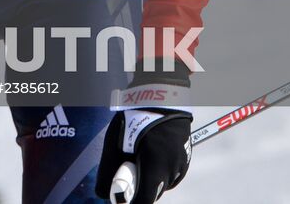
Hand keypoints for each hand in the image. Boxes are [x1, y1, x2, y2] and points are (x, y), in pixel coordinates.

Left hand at [96, 76, 192, 203]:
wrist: (162, 96)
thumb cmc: (137, 115)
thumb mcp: (115, 140)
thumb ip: (109, 169)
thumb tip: (102, 191)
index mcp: (155, 165)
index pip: (144, 201)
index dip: (130, 200)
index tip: (121, 192)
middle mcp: (172, 169)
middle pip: (152, 193)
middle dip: (138, 185)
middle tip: (128, 163)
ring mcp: (182, 165)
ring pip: (161, 184)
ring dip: (149, 177)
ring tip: (141, 151)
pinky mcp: (186, 160)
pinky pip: (169, 175)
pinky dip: (159, 169)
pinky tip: (151, 151)